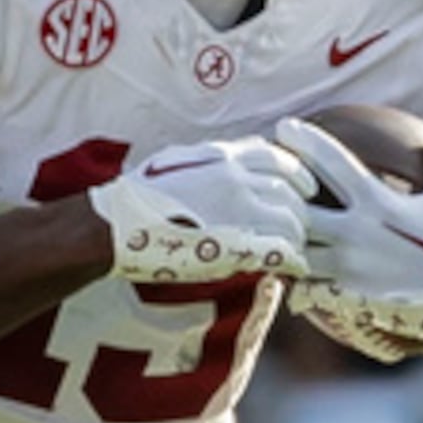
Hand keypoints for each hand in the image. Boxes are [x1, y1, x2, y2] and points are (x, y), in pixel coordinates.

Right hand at [92, 137, 308, 285]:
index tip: (304, 188)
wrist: (118, 225)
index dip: (298, 174)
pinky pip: (281, 251)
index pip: (277, 158)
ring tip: (294, 250)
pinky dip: (294, 260)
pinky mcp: (236, 245)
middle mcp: (236, 179)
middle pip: (289, 191)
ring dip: (297, 237)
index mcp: (223, 157)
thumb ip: (210, 157)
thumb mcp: (177, 160)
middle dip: (300, 210)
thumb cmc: (138, 195)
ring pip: (291, 222)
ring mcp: (237, 212)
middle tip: (301, 226)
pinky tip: (295, 268)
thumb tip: (231, 154)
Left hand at [264, 117, 422, 358]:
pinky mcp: (346, 297)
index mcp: (377, 201)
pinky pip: (304, 289)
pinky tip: (285, 276)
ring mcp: (348, 267)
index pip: (331, 162)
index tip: (283, 127)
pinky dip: (292, 283)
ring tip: (260, 229)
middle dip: (275, 192)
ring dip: (276, 240)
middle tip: (258, 182)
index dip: (304, 141)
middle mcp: (356, 232)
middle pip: (296, 206)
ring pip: (292, 251)